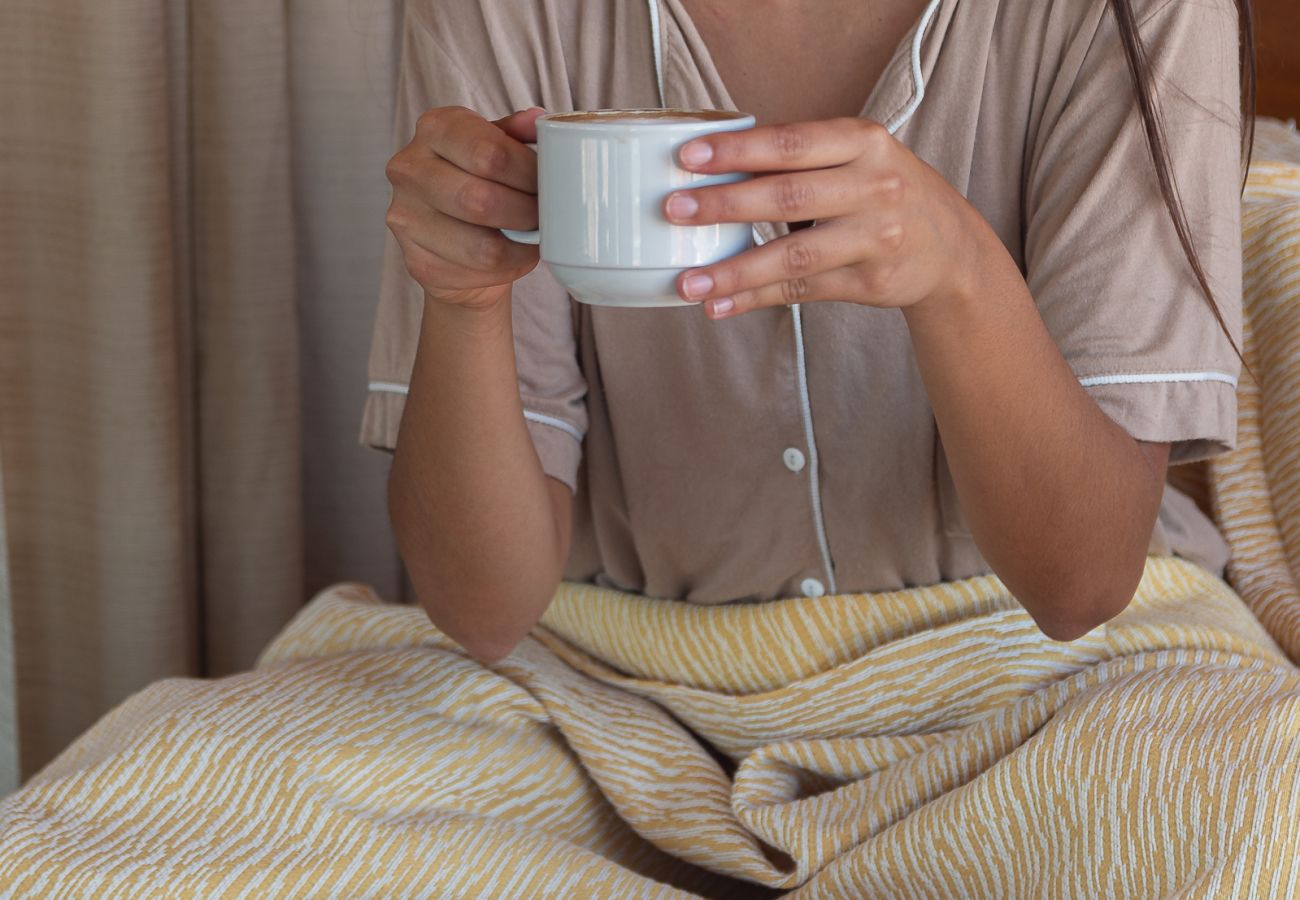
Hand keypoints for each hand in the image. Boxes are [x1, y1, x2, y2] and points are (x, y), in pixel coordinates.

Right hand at [385, 106, 544, 310]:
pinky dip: (508, 266)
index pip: (488, 152)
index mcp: (435, 127)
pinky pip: (475, 272)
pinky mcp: (416, 261)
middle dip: (526, 212)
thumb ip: (518, 135)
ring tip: (534, 236)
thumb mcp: (500, 146)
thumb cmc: (484, 181)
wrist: (456, 235)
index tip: (550, 183)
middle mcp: (409, 168)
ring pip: (481, 246)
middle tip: (545, 215)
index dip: (529, 173)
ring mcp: (406, 217)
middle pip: (480, 201)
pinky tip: (514, 254)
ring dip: (520, 244)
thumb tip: (540, 122)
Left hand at [664, 118, 988, 318]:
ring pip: (793, 255)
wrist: (950, 246)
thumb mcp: (855, 157)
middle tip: (674, 210)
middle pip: (789, 196)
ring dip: (735, 271)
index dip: (739, 150)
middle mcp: (875, 187)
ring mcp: (876, 238)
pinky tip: (721, 305)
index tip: (689, 157)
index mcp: (864, 143)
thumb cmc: (881, 192)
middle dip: (726, 204)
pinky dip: (756, 299)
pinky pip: (802, 291)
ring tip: (688, 282)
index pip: (793, 142)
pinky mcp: (871, 282)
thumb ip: (798, 159)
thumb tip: (710, 169)